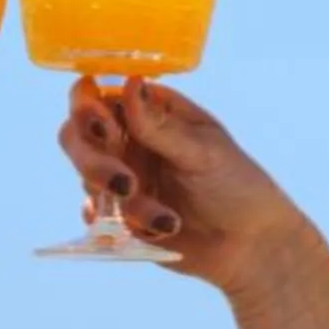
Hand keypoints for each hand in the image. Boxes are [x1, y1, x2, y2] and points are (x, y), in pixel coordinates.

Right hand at [57, 78, 311, 300]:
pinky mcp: (119, 215)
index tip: (102, 127)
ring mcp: (121, 177)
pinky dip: (114, 223)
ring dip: (125, 201)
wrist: (250, 245)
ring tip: (167, 219)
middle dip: (95, 162)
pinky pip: (95, 214)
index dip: (87, 107)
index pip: (98, 95)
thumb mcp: (203, 152)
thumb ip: (160, 126)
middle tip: (126, 185)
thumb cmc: (237, 185)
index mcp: (149, 112)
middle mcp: (128, 140)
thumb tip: (128, 83)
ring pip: (87, 178)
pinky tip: (151, 229)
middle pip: (78, 136)